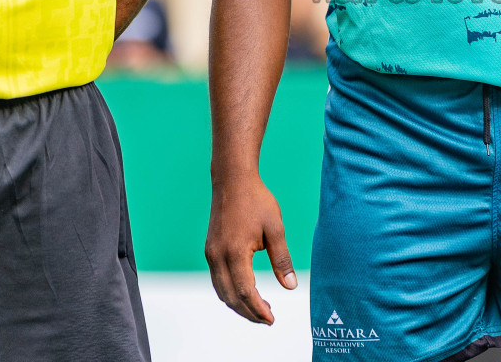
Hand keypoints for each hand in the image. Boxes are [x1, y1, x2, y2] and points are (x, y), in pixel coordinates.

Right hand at [204, 174, 296, 323]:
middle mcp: (218, 256)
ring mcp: (211, 254)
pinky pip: (217, 280)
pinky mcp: (210, 250)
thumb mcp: (275, 228)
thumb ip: (282, 259)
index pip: (246, 292)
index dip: (258, 310)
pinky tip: (246, 291)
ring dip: (238, 304)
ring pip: (221, 291)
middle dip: (249, 312)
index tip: (272, 319)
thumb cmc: (256, 200)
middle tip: (268, 319)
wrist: (232, 180)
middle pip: (231, 297)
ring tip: (260, 308)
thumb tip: (291, 286)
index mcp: (235, 252)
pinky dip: (230, 292)